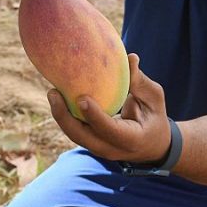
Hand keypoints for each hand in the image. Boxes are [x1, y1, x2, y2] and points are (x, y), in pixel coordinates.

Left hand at [47, 53, 171, 163]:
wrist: (153, 144)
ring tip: (52, 92)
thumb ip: (140, 81)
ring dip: (60, 115)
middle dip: (64, 117)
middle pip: (82, 137)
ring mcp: (100, 148)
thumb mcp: (154, 98)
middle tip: (53, 92)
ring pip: (75, 135)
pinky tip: (58, 96)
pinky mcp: (92, 142)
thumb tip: (130, 58)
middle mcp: (112, 149)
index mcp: (132, 139)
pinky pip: (75, 131)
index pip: (109, 130)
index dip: (95, 116)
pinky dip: (65, 115)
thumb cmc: (154, 116)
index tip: (82, 98)